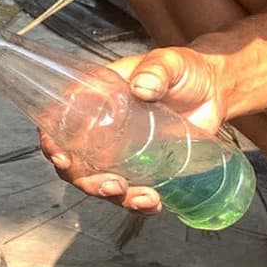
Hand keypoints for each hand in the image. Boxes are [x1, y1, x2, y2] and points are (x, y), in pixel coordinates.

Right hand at [38, 47, 229, 214]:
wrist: (215, 91)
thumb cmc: (187, 70)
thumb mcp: (171, 63)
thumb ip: (157, 70)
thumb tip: (142, 87)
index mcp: (97, 98)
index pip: (60, 122)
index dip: (52, 142)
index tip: (62, 157)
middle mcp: (102, 128)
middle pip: (76, 163)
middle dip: (87, 181)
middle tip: (112, 185)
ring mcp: (121, 152)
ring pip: (101, 183)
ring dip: (116, 197)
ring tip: (144, 197)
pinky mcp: (142, 168)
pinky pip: (131, 192)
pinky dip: (139, 204)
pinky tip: (154, 203)